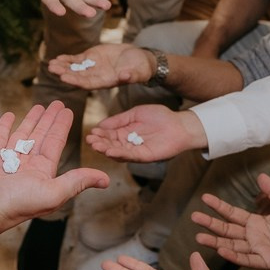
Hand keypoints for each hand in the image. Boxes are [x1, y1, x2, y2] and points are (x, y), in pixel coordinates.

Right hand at [0, 101, 109, 241]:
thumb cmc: (14, 203)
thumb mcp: (52, 192)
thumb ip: (76, 181)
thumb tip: (105, 180)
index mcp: (42, 173)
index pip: (55, 143)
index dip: (62, 127)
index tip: (67, 111)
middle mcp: (25, 167)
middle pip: (41, 137)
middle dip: (49, 120)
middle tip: (56, 102)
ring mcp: (6, 161)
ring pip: (22, 135)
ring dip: (31, 121)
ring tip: (38, 106)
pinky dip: (4, 126)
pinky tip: (10, 115)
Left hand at [49, 43, 153, 88]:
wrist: (138, 59)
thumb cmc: (140, 68)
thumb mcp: (138, 72)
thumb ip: (131, 75)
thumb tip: (124, 76)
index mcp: (105, 82)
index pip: (87, 83)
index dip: (75, 80)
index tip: (64, 77)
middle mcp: (96, 76)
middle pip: (77, 76)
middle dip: (64, 72)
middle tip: (52, 69)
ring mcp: (92, 67)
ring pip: (74, 68)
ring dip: (62, 66)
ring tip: (51, 64)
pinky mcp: (92, 58)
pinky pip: (77, 60)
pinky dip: (68, 59)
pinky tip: (58, 58)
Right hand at [86, 105, 206, 161]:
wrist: (179, 123)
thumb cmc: (160, 117)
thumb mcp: (134, 114)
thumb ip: (118, 120)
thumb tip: (100, 124)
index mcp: (124, 133)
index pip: (108, 135)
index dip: (100, 134)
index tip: (91, 132)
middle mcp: (128, 144)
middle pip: (110, 145)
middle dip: (100, 143)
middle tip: (90, 141)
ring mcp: (135, 151)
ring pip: (118, 152)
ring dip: (106, 150)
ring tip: (96, 146)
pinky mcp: (144, 156)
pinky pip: (130, 156)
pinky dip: (119, 154)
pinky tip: (110, 151)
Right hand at [193, 174, 269, 269]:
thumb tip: (260, 175)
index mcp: (257, 222)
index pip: (232, 214)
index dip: (219, 206)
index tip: (205, 198)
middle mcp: (253, 236)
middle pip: (227, 229)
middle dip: (211, 223)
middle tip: (194, 217)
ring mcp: (258, 250)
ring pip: (232, 245)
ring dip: (216, 241)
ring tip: (199, 236)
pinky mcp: (266, 261)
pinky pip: (247, 259)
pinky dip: (234, 255)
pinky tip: (221, 250)